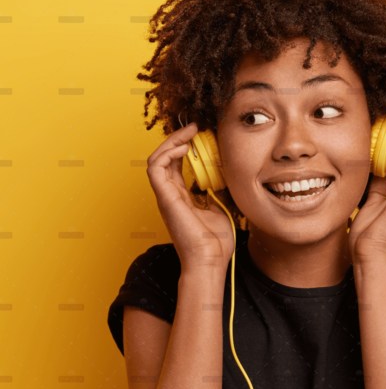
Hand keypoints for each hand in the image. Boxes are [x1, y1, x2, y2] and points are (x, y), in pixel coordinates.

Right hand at [146, 122, 234, 272]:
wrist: (211, 261)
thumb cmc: (216, 241)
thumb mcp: (222, 207)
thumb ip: (219, 189)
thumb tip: (226, 173)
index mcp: (182, 195)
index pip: (177, 162)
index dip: (186, 145)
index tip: (202, 133)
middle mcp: (170, 193)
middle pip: (165, 157)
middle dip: (178, 138)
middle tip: (195, 127)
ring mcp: (165, 195)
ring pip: (157, 158)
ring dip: (171, 141)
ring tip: (189, 132)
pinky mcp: (164, 198)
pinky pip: (155, 168)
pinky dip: (167, 153)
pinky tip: (185, 148)